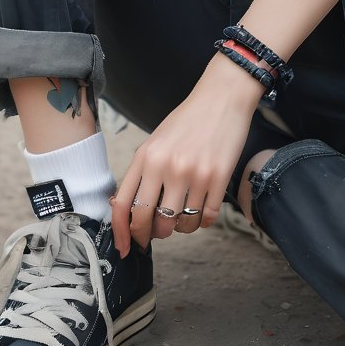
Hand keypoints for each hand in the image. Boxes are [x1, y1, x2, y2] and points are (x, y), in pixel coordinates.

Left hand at [110, 56, 260, 256]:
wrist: (222, 96)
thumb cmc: (188, 120)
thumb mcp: (156, 141)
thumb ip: (142, 172)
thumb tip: (128, 210)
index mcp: (146, 157)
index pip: (123, 206)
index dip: (122, 234)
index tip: (126, 248)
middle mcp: (167, 167)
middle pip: (150, 222)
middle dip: (151, 236)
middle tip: (158, 234)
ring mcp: (194, 173)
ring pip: (180, 225)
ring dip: (181, 227)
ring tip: (184, 214)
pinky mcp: (219, 177)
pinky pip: (207, 218)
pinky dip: (204, 221)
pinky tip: (204, 209)